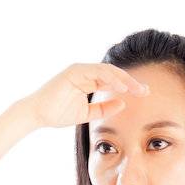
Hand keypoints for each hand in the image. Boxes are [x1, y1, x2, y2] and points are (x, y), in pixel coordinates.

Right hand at [22, 63, 149, 130]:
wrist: (38, 114)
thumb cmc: (58, 113)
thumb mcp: (87, 114)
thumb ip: (103, 108)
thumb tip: (122, 104)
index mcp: (89, 81)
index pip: (114, 81)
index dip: (129, 87)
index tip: (144, 94)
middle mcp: (86, 72)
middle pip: (114, 74)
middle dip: (131, 82)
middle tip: (146, 91)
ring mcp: (81, 70)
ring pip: (108, 71)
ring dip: (124, 80)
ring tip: (137, 89)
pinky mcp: (75, 71)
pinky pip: (97, 72)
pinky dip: (110, 78)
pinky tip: (121, 87)